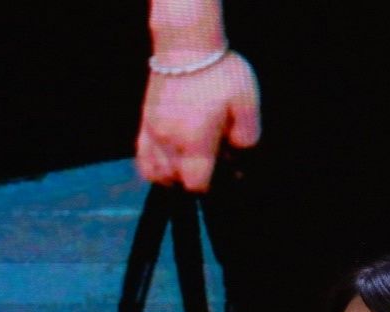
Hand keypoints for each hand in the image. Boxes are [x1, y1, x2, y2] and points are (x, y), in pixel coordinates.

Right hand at [135, 51, 259, 190]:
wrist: (185, 46)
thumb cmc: (219, 73)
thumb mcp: (246, 104)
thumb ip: (246, 138)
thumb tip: (239, 159)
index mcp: (195, 142)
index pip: (197, 185)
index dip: (212, 187)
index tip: (227, 177)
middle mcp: (169, 144)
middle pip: (176, 183)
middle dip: (194, 182)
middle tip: (214, 167)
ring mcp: (153, 135)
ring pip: (156, 175)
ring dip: (173, 178)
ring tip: (190, 167)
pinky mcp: (145, 124)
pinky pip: (142, 159)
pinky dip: (154, 169)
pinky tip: (167, 163)